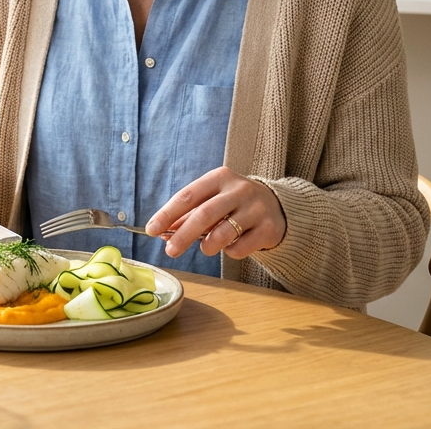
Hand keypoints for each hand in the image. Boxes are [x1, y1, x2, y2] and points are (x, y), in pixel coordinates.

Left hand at [145, 166, 286, 259]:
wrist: (278, 207)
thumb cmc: (234, 204)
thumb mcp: (212, 201)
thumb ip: (188, 215)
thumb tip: (161, 232)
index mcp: (219, 177)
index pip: (187, 196)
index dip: (167, 214)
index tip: (152, 230)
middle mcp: (239, 190)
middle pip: (204, 214)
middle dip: (182, 235)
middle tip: (170, 251)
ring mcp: (256, 208)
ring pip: (223, 233)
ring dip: (207, 246)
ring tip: (205, 248)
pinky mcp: (268, 228)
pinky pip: (241, 248)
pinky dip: (230, 252)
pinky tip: (233, 244)